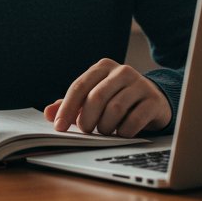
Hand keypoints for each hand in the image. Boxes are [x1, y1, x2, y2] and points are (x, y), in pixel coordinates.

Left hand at [44, 58, 170, 137]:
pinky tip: (121, 133)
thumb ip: (70, 105)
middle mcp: (122, 71)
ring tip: (104, 131)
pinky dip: (123, 132)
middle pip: (97, 97)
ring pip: (115, 108)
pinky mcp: (153, 100)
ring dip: (105, 126)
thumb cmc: (116, 99)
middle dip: (86, 119)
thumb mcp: (93, 98)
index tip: (59, 127)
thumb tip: (48, 114)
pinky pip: (134, 120)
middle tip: (84, 131)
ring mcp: (140, 84)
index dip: (67, 108)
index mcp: (103, 67)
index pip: (79, 86)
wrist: (153, 100)